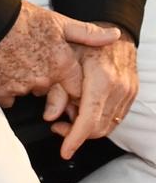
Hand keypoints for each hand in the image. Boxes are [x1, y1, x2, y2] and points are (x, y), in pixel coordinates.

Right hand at [0, 0, 117, 108]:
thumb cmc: (24, 18)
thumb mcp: (60, 22)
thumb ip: (88, 34)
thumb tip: (114, 35)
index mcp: (62, 64)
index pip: (77, 89)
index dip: (71, 84)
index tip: (64, 77)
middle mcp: (45, 80)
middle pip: (53, 92)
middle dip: (47, 81)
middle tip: (35, 60)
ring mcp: (22, 87)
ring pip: (31, 94)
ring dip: (27, 84)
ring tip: (18, 62)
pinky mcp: (2, 91)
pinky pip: (9, 98)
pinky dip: (7, 89)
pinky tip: (5, 71)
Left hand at [53, 34, 137, 156]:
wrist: (116, 31)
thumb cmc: (87, 43)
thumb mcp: (64, 60)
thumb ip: (57, 89)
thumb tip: (51, 116)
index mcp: (101, 79)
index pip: (89, 119)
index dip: (75, 139)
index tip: (65, 151)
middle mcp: (119, 88)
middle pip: (97, 128)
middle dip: (76, 134)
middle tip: (57, 126)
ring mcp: (128, 92)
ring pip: (107, 126)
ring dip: (87, 127)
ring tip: (70, 113)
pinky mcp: (132, 94)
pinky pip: (115, 118)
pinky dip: (98, 120)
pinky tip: (84, 108)